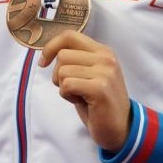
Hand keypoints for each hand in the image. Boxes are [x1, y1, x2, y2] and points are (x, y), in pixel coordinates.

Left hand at [37, 30, 132, 153]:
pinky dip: (67, 96)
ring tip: (80, 95)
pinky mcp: (100, 88)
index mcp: (103, 51)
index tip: (43, 63)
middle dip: (58, 74)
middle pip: (62, 55)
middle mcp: (106, 58)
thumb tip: (47, 50)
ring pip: (62, 71)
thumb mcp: (88, 73)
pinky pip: (66, 85)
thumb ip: (75, 59)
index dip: (50, 47)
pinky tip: (81, 102)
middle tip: (73, 88)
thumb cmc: (97, 102)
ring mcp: (105, 72)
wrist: (119, 127)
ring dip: (64, 87)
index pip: (69, 35)